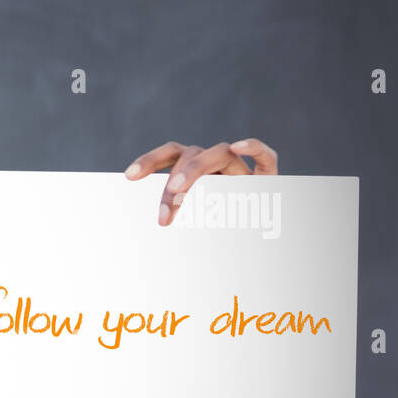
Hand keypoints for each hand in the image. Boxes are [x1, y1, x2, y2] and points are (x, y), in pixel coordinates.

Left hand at [124, 138, 279, 225]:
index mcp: (193, 169)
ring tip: (177, 190)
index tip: (129, 177)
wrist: (254, 250)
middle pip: (190, 153)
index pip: (170, 154)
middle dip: (172, 181)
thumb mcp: (184, 230)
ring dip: (195, 169)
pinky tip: (239, 146)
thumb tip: (143, 231)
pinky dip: (254, 147)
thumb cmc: (211, 237)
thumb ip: (170, 220)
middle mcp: (214, 163)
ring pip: (220, 152)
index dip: (149, 161)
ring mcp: (240, 169)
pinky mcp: (268, 178)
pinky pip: (264, 155)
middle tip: (163, 214)